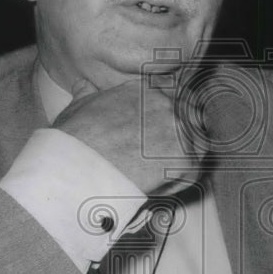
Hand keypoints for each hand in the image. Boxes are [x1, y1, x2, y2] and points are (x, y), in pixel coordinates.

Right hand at [54, 75, 206, 196]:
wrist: (79, 165)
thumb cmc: (75, 139)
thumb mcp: (79, 105)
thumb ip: (88, 94)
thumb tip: (83, 87)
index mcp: (147, 89)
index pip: (173, 95)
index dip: (168, 114)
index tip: (158, 128)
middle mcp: (169, 104)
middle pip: (191, 118)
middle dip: (181, 135)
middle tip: (161, 154)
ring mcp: (180, 131)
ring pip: (197, 145)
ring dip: (182, 159)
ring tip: (157, 173)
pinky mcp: (185, 159)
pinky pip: (192, 173)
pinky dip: (176, 183)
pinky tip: (154, 186)